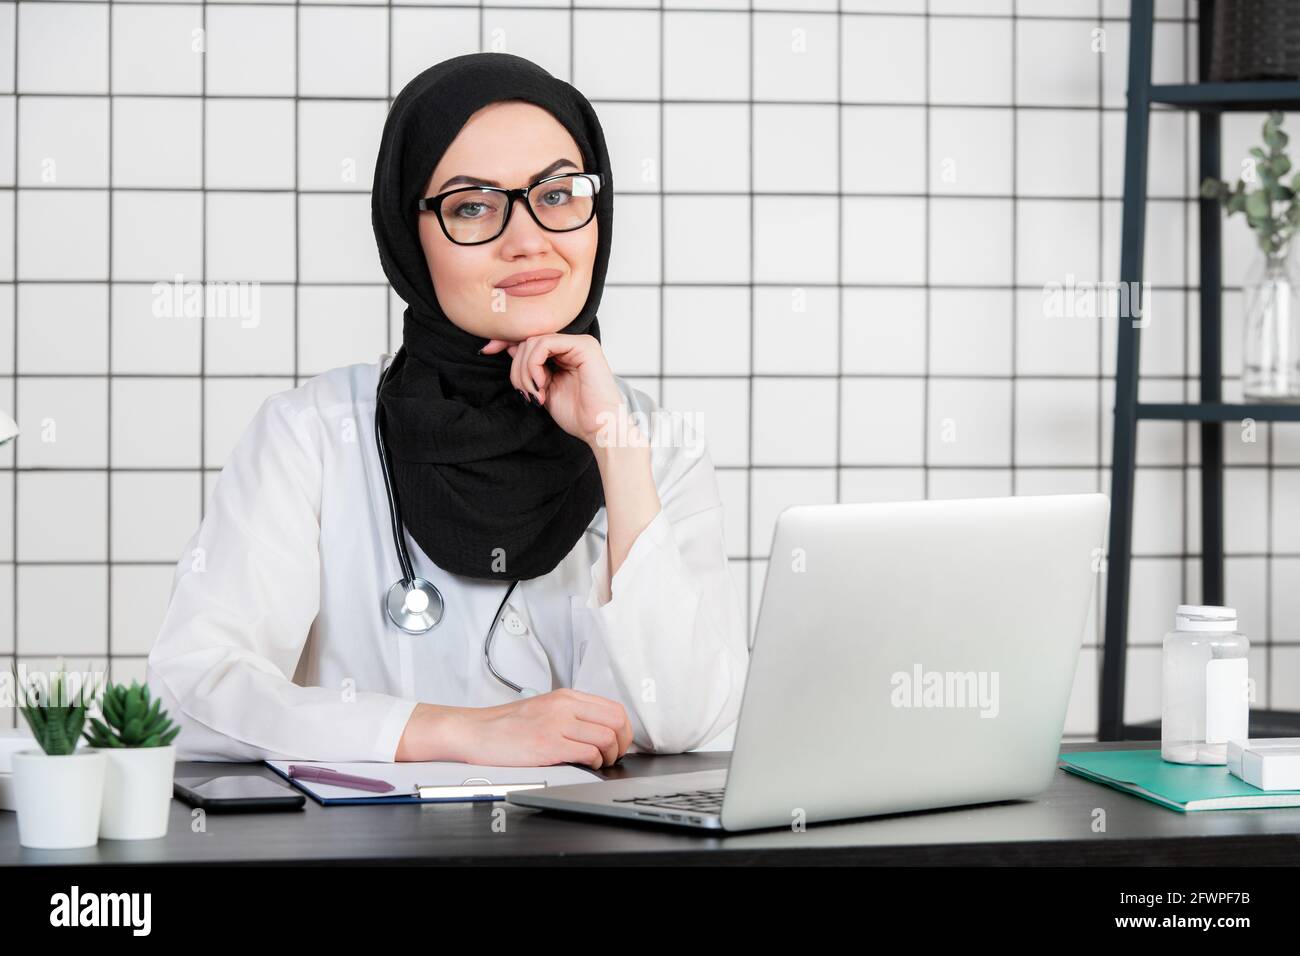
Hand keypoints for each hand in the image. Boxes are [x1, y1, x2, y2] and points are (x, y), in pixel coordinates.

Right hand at [460, 688, 633, 768]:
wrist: (476, 731)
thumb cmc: (507, 725)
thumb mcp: (545, 707)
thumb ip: (571, 713)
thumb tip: (600, 728)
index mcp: (566, 696)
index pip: (614, 708)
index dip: (624, 729)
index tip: (619, 742)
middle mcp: (565, 706)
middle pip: (616, 721)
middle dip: (622, 743)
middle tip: (614, 755)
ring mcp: (557, 724)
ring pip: (606, 738)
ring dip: (609, 756)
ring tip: (600, 762)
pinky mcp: (548, 745)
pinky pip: (588, 753)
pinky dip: (594, 763)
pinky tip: (586, 765)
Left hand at [480, 333, 624, 446]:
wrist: (600, 429)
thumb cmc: (577, 415)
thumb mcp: (543, 390)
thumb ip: (530, 370)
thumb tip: (507, 349)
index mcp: (564, 353)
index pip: (529, 340)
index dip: (505, 343)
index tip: (485, 351)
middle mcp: (572, 345)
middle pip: (528, 342)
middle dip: (516, 368)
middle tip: (525, 393)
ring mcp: (579, 344)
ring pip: (533, 342)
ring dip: (525, 370)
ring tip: (535, 393)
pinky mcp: (584, 346)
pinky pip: (545, 344)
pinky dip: (534, 364)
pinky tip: (541, 384)